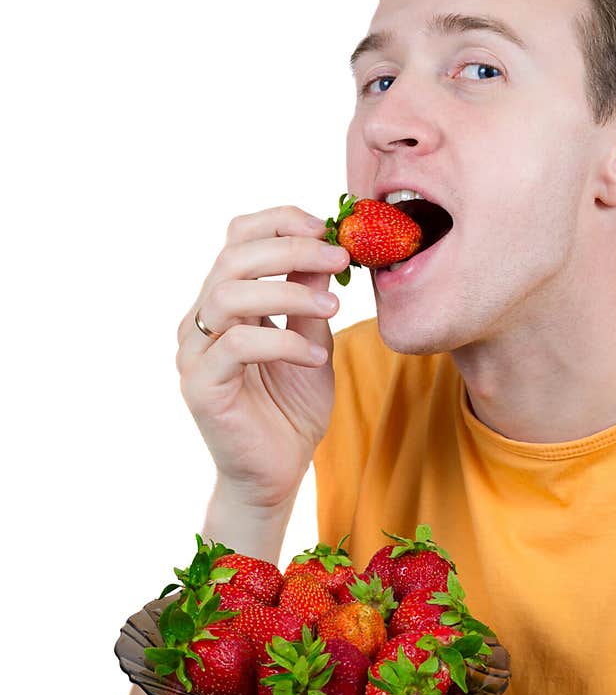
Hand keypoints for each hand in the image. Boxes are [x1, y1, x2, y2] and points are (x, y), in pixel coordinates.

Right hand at [175, 205, 349, 508]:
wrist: (278, 472)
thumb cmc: (292, 408)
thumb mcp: (313, 340)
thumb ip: (311, 297)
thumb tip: (327, 248)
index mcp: (227, 301)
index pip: (238, 238)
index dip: (279, 222)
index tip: (327, 228)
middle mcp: (203, 319)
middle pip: (233, 257)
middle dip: (291, 248)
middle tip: (339, 258)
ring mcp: (196, 351)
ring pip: (230, 294)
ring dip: (290, 292)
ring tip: (333, 310)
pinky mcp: (201, 385)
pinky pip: (238, 345)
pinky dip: (284, 343)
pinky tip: (317, 358)